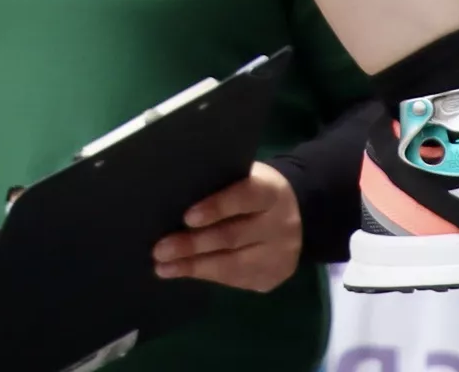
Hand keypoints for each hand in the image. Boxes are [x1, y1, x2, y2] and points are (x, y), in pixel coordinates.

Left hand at [153, 163, 302, 291]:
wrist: (298, 216)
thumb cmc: (253, 190)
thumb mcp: (245, 178)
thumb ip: (219, 185)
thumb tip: (173, 200)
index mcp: (271, 192)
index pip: (245, 196)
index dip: (217, 206)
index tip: (187, 217)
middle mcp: (280, 224)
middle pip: (234, 236)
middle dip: (193, 245)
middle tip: (160, 249)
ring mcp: (280, 254)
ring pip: (234, 264)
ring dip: (194, 267)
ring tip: (164, 267)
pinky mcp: (273, 276)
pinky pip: (237, 281)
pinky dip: (207, 277)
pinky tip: (182, 273)